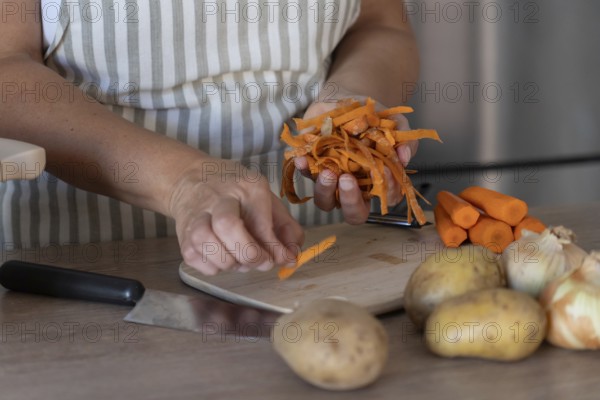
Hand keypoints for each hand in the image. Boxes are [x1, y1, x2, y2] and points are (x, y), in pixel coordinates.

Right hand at [169, 156, 303, 274]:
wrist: (193, 180)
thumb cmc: (238, 193)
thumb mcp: (268, 200)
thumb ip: (286, 228)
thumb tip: (291, 256)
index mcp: (247, 187)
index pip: (260, 219)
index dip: (273, 246)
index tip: (282, 258)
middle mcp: (219, 198)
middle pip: (227, 225)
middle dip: (247, 253)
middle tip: (259, 262)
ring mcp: (196, 215)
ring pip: (204, 241)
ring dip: (227, 261)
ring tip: (238, 260)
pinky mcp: (182, 232)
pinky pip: (194, 257)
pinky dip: (211, 266)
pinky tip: (222, 259)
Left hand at [294, 92, 418, 223]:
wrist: (353, 100)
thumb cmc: (378, 119)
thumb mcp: (397, 126)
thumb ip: (405, 140)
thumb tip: (403, 155)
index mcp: (377, 183)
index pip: (385, 198)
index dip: (386, 191)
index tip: (384, 171)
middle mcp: (354, 188)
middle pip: (352, 212)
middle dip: (350, 200)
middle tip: (347, 179)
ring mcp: (332, 180)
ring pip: (325, 200)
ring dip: (325, 189)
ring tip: (327, 172)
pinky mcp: (312, 166)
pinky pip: (304, 173)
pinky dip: (302, 168)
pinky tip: (302, 158)